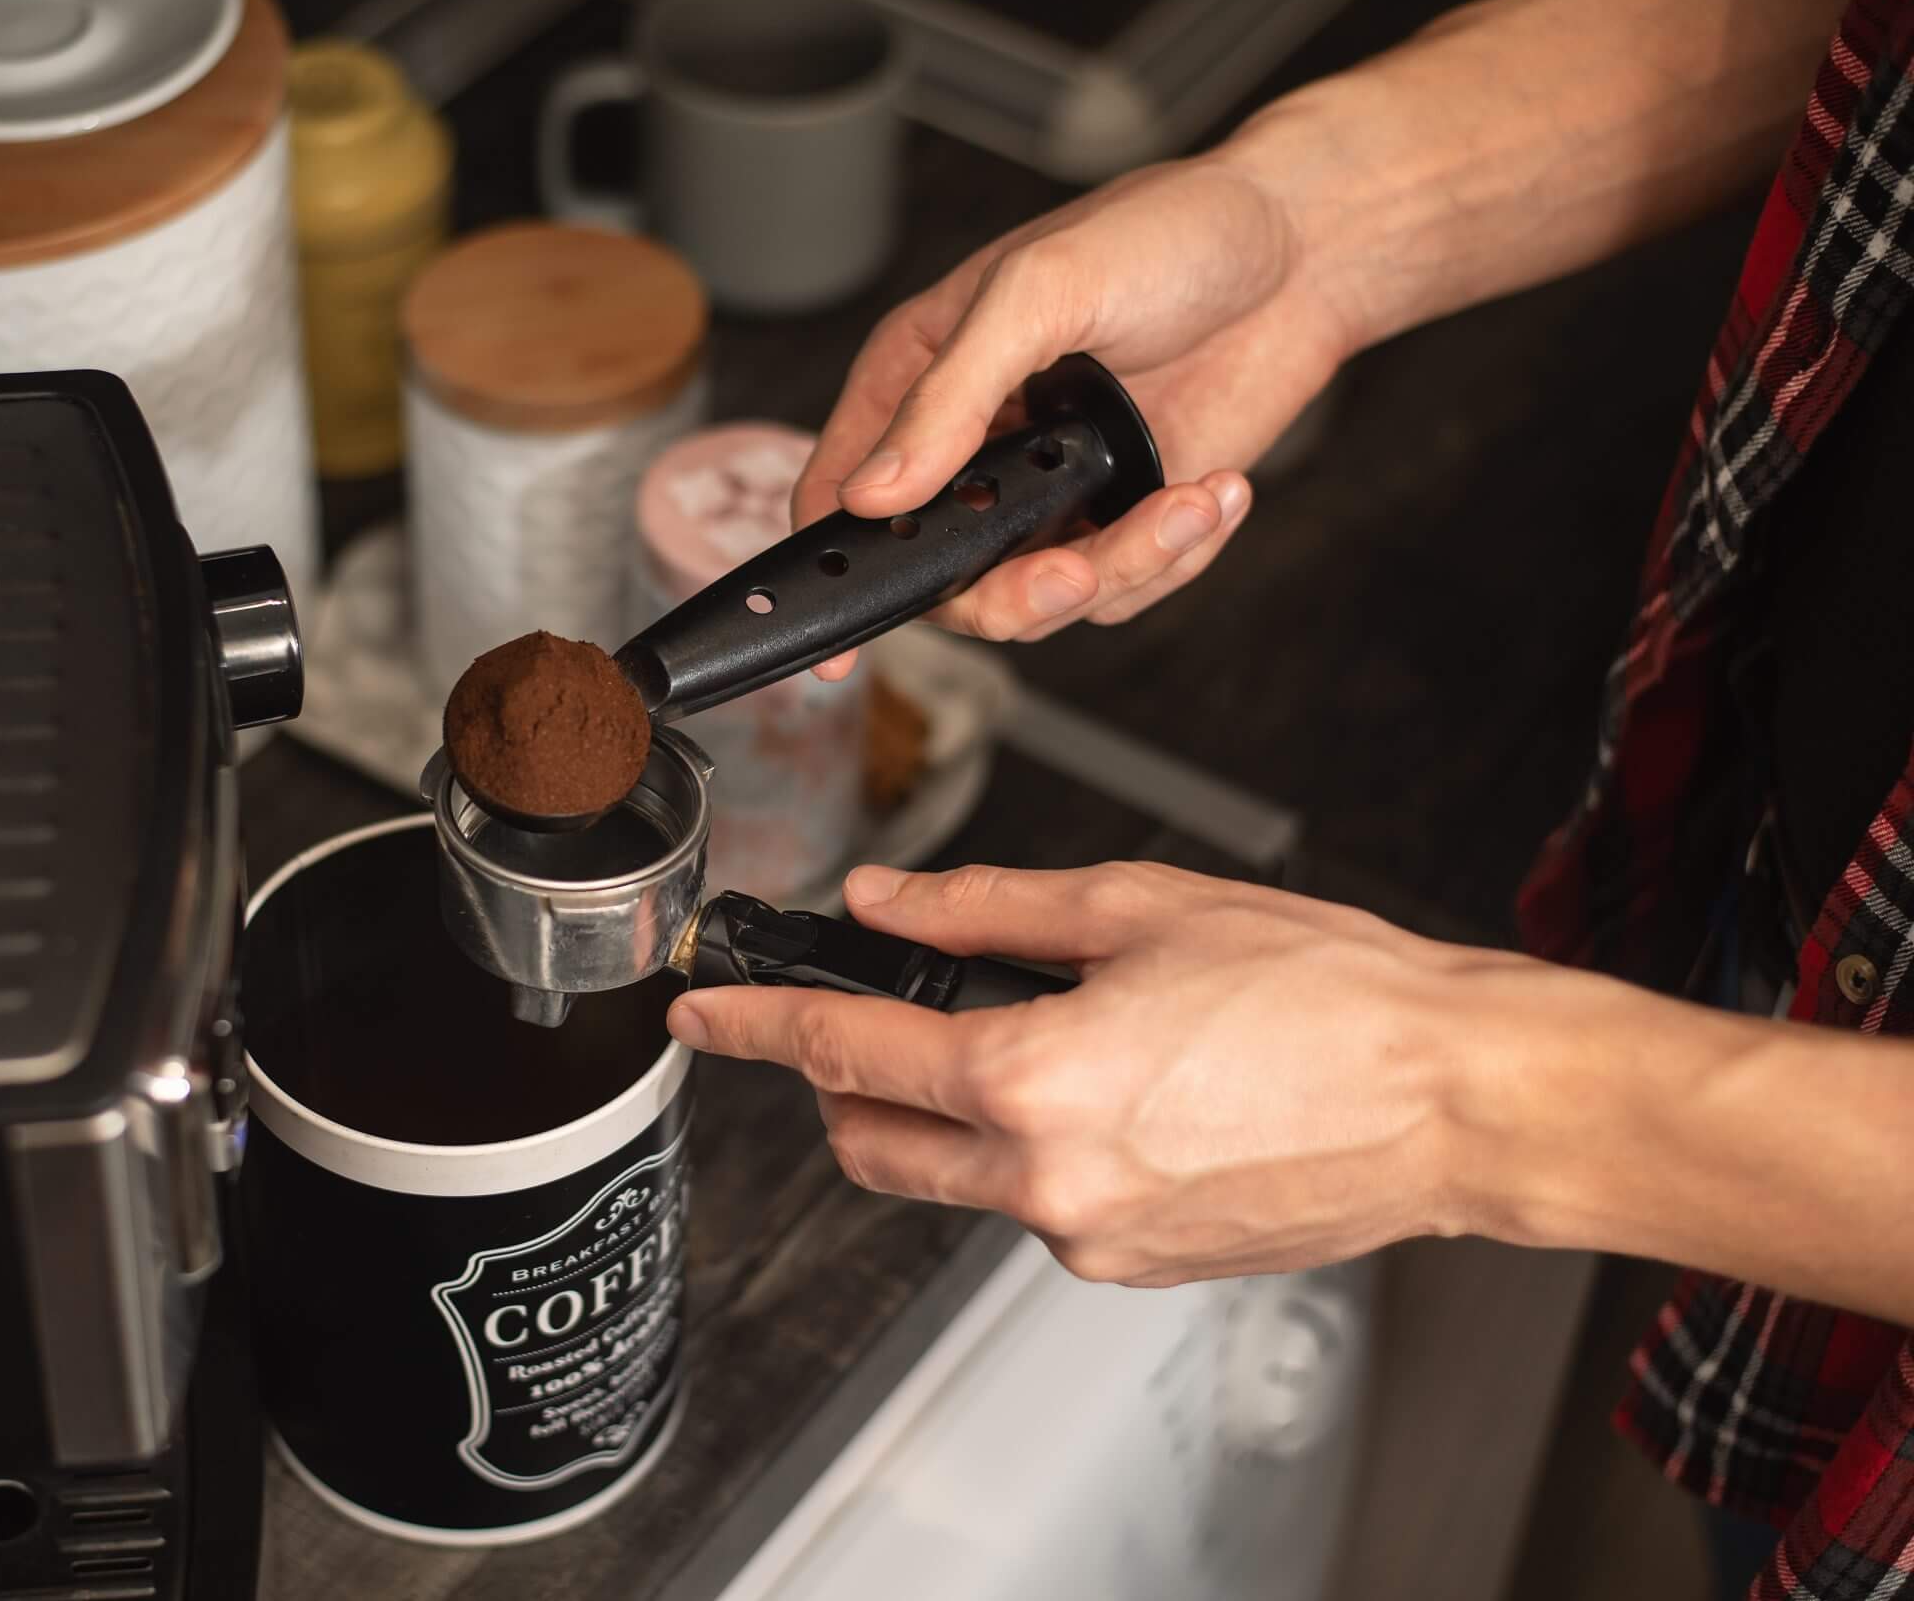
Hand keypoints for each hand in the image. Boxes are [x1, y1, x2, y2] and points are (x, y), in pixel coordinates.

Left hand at [664, 860, 1523, 1284]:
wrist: (1457, 1098)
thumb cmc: (1332, 995)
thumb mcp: (1137, 907)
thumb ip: (985, 908)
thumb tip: (886, 901)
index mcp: (1033, 1081)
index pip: (844, 1049)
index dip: (756, 1023)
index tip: (706, 1013)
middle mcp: (1047, 1180)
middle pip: (871, 1142)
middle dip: (839, 1082)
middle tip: (860, 1016)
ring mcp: (1091, 1237)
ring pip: (953, 1177)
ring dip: (945, 1111)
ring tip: (1037, 1031)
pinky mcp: (1136, 1265)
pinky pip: (1037, 1204)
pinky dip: (1032, 1146)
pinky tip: (1113, 1087)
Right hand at [794, 155, 1359, 675]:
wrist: (1307, 252)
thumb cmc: (1167, 234)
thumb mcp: (1038, 292)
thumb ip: (950, 397)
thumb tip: (873, 494)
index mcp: (920, 377)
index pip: (839, 493)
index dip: (830, 569)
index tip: (841, 645)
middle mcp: (975, 446)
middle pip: (940, 578)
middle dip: (1010, 594)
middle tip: (1072, 576)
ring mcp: (1049, 490)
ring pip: (1037, 598)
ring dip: (1120, 567)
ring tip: (1189, 502)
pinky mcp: (1123, 517)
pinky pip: (1123, 590)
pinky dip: (1175, 555)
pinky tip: (1216, 487)